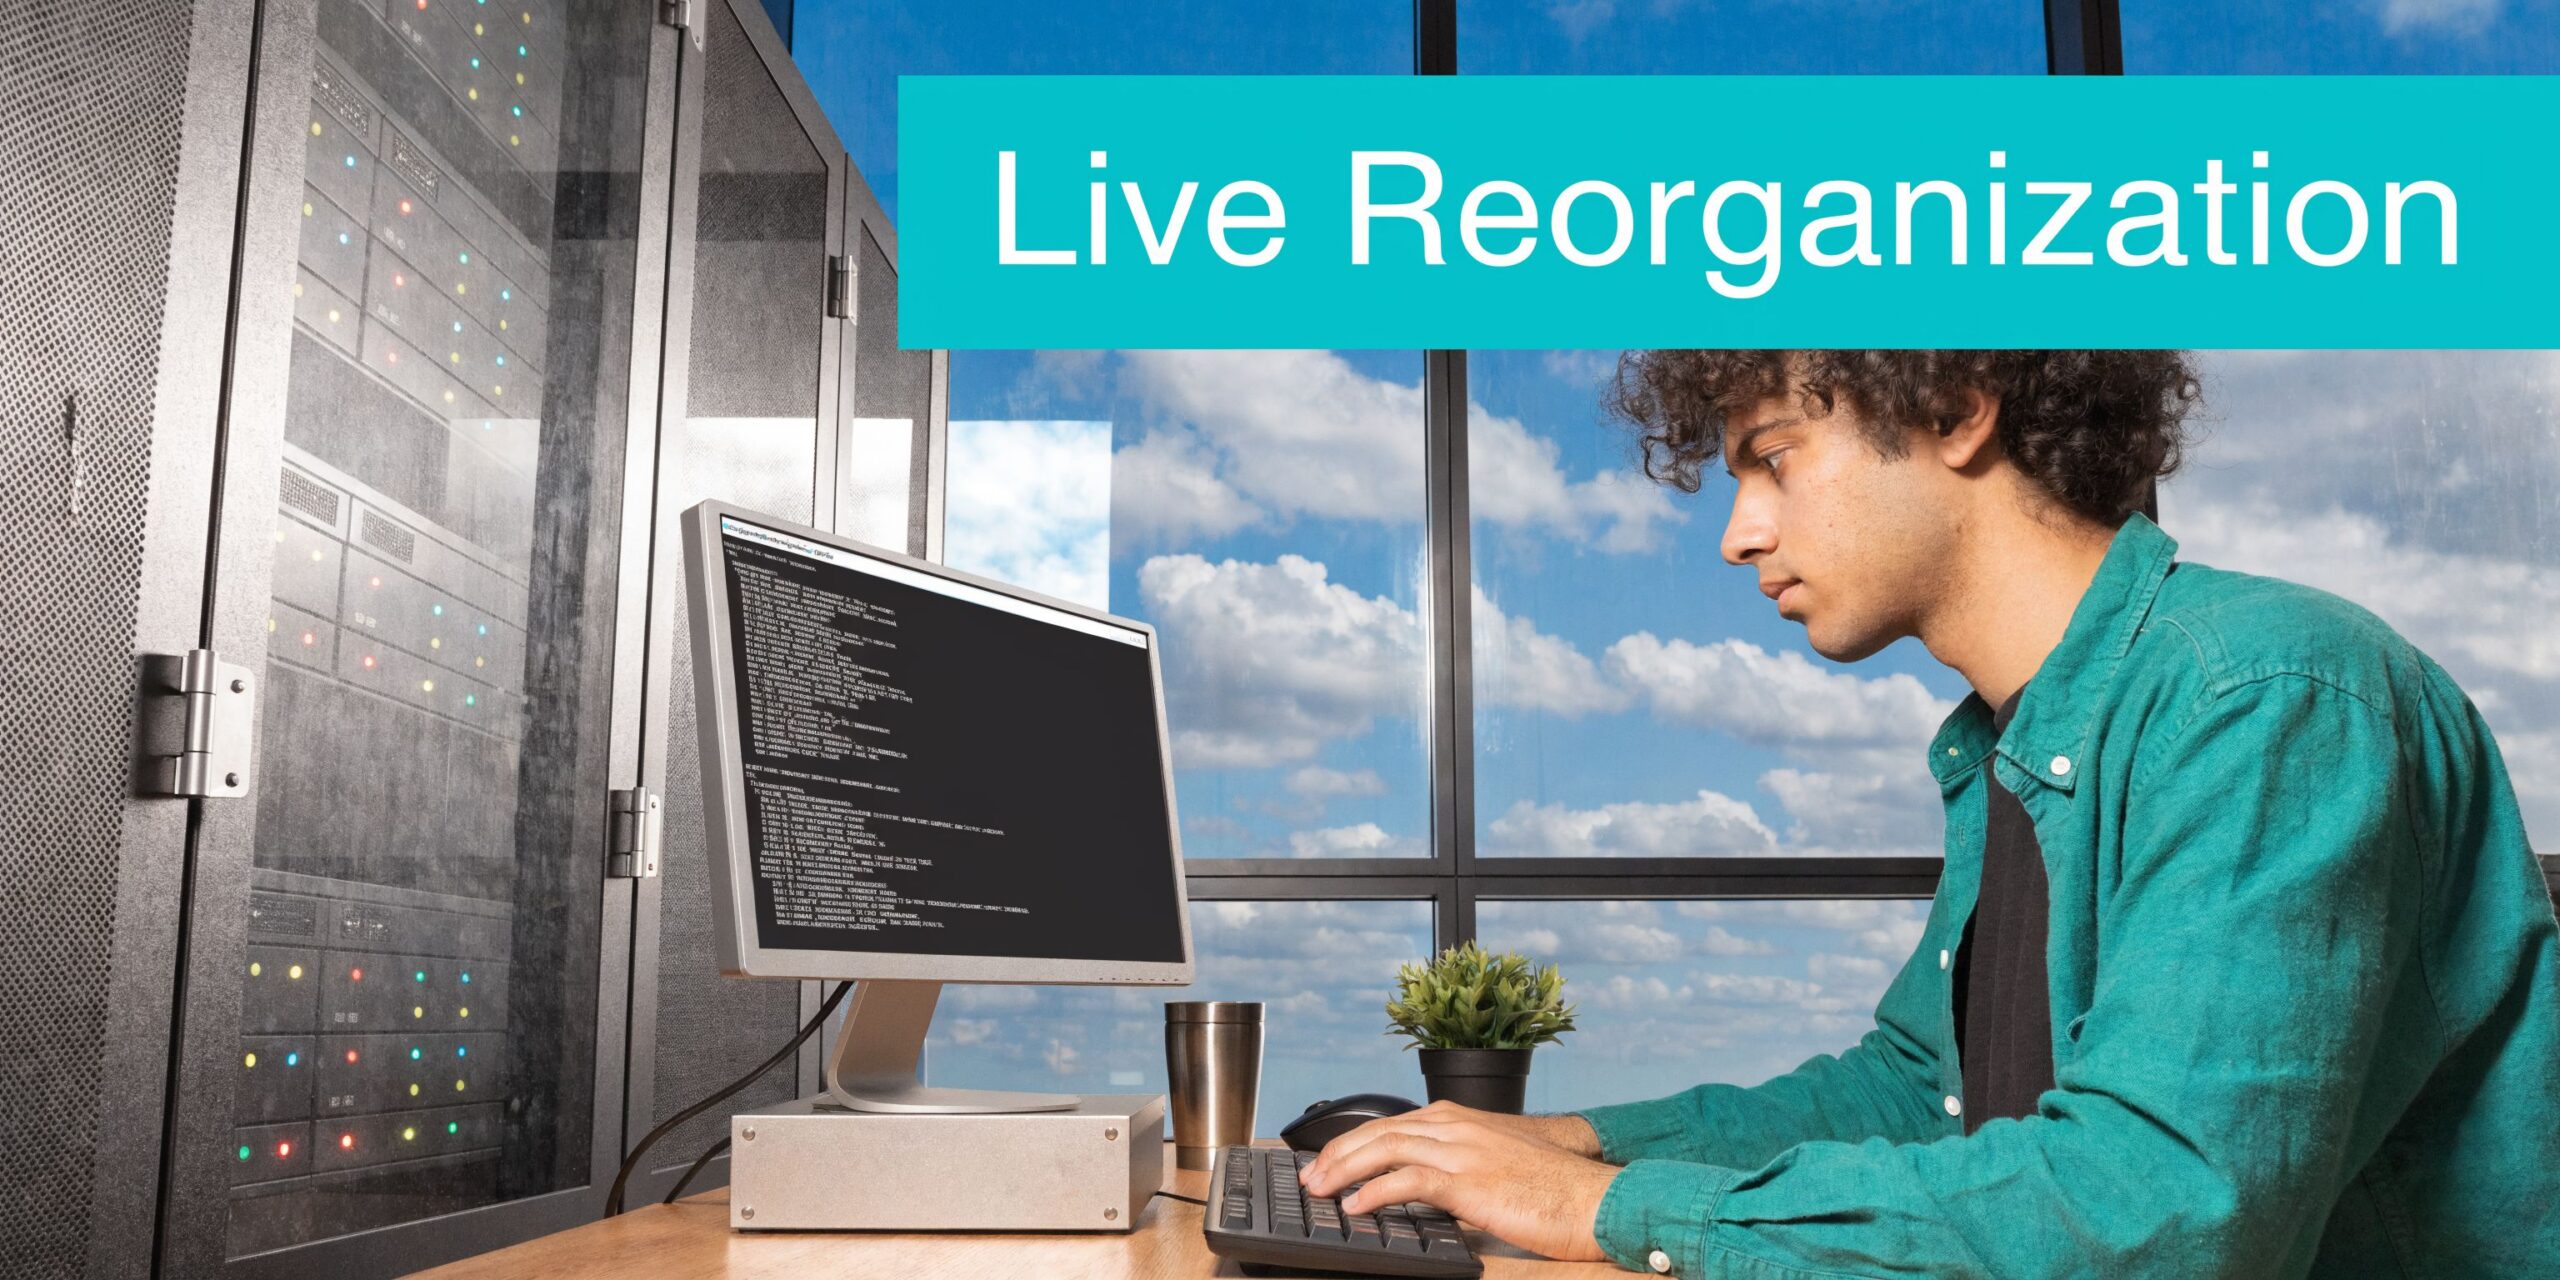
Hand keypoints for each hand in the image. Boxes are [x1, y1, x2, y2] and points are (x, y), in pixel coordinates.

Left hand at [1297, 1101, 1619, 1261]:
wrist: (1596, 1196)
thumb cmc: (1553, 1189)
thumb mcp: (1496, 1166)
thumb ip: (1458, 1167)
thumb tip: (1422, 1188)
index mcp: (1462, 1119)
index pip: (1391, 1123)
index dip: (1352, 1142)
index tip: (1325, 1161)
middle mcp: (1458, 1126)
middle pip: (1380, 1131)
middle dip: (1337, 1153)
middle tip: (1309, 1177)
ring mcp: (1464, 1150)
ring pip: (1387, 1149)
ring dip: (1345, 1170)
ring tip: (1320, 1190)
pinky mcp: (1472, 1181)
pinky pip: (1411, 1180)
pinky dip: (1376, 1190)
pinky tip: (1357, 1206)